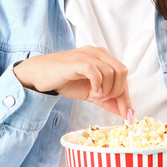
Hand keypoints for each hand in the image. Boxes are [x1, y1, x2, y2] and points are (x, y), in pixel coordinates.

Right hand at [13, 46, 133, 120]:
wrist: (40, 74)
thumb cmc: (65, 80)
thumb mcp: (90, 93)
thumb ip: (107, 100)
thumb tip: (124, 113)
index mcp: (103, 58)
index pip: (123, 75)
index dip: (126, 96)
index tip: (127, 114)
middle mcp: (98, 53)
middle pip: (122, 72)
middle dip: (118, 92)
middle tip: (104, 101)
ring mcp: (88, 55)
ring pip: (112, 72)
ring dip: (107, 89)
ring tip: (95, 96)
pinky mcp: (78, 61)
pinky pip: (96, 71)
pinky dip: (98, 85)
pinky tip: (91, 92)